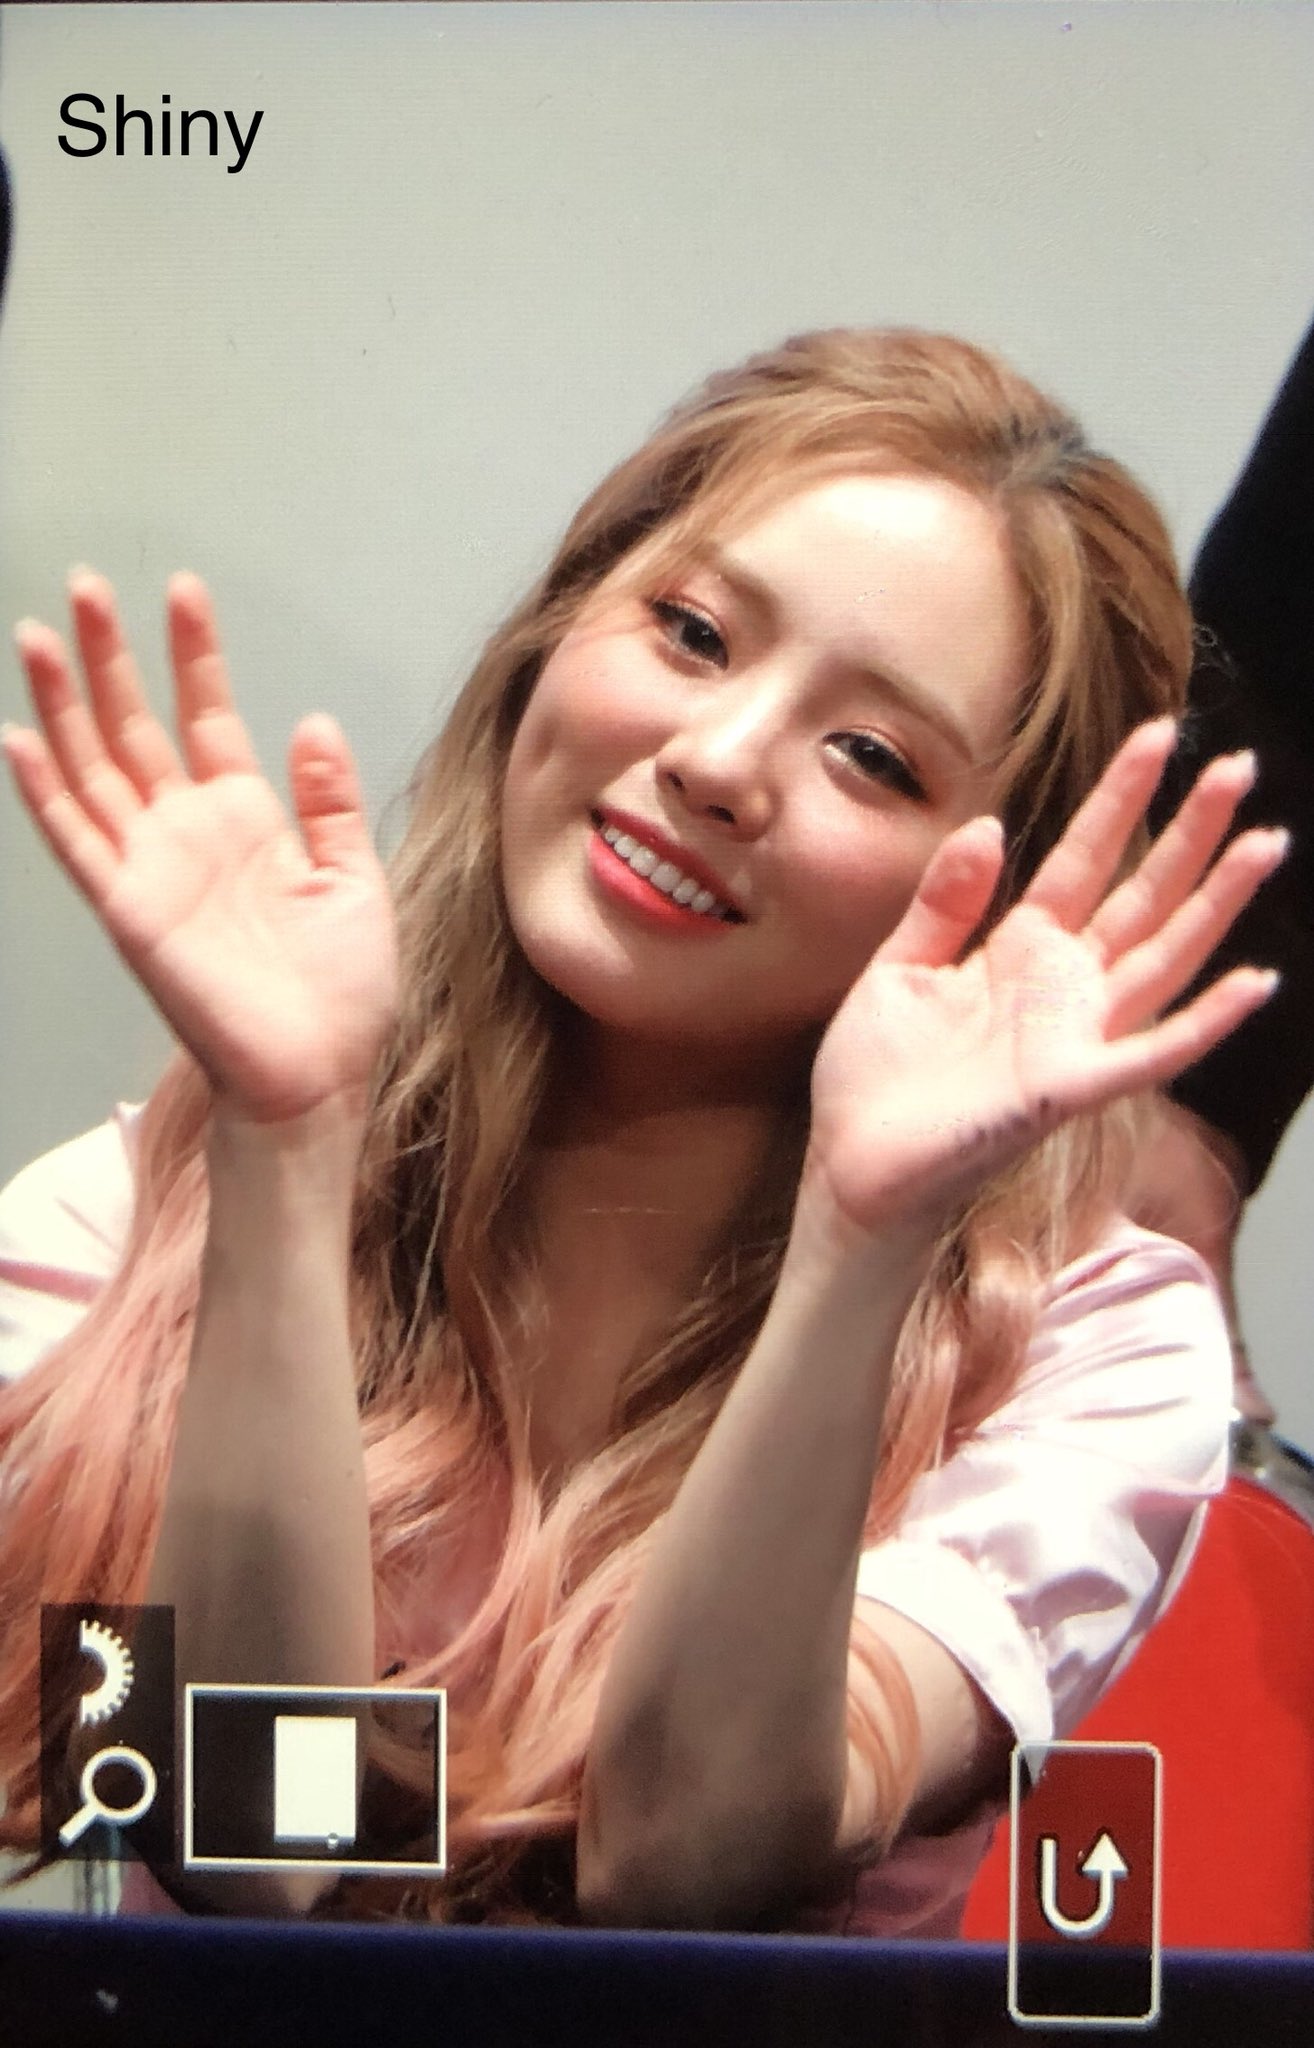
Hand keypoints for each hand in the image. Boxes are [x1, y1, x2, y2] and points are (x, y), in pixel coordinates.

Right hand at [4, 571, 398, 1123]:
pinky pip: (78, 843)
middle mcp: (189, 834)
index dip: (193, 655)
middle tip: (85, 583)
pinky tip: (22, 738)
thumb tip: (312, 722)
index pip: (206, 717)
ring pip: (93, 769)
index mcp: (247, 820)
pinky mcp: (129, 910)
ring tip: (42, 635)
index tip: (184, 591)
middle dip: (110, 657)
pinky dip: (47, 792)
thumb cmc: (343, 992)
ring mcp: (152, 868)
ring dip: (65, 704)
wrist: (323, 1069)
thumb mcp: (353, 877)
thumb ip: (329, 801)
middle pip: (134, 727)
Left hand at [805, 720, 1285, 1238]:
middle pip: (1144, 895)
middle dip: (1192, 831)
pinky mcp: (1068, 1089)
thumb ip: (945, 900)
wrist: (851, 1165)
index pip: (1086, 858)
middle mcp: (1062, 988)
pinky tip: (1254, 981)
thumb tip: (991, 824)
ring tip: (1265, 841)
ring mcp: (1074, 1037)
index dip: (1123, 797)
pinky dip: (1205, 1022)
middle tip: (1240, 765)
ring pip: (1164, 956)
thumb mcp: (899, 967)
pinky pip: (1150, 1053)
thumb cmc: (875, 1077)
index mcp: (1020, 950)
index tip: (1160, 733)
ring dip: (1217, 904)